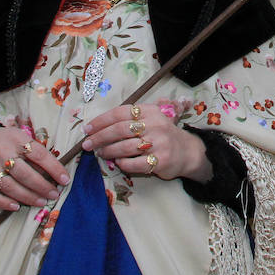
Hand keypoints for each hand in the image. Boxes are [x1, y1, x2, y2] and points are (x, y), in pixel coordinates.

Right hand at [0, 126, 67, 211]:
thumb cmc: (4, 140)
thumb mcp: (20, 137)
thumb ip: (35, 150)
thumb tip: (56, 170)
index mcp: (16, 139)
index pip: (39, 154)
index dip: (54, 168)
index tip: (65, 180)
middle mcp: (2, 153)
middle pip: (24, 174)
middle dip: (42, 187)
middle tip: (54, 195)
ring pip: (10, 186)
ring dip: (27, 197)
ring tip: (41, 202)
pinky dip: (4, 203)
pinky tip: (16, 206)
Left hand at [82, 103, 212, 182]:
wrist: (187, 151)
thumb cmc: (162, 134)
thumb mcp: (151, 119)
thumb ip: (130, 119)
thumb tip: (99, 125)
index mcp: (150, 111)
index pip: (120, 113)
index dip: (101, 120)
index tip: (88, 129)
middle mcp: (155, 125)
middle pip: (120, 129)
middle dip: (100, 137)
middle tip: (87, 144)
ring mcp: (158, 143)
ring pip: (125, 147)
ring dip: (108, 151)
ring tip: (100, 153)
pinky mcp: (160, 161)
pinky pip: (134, 163)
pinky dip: (122, 164)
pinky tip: (118, 163)